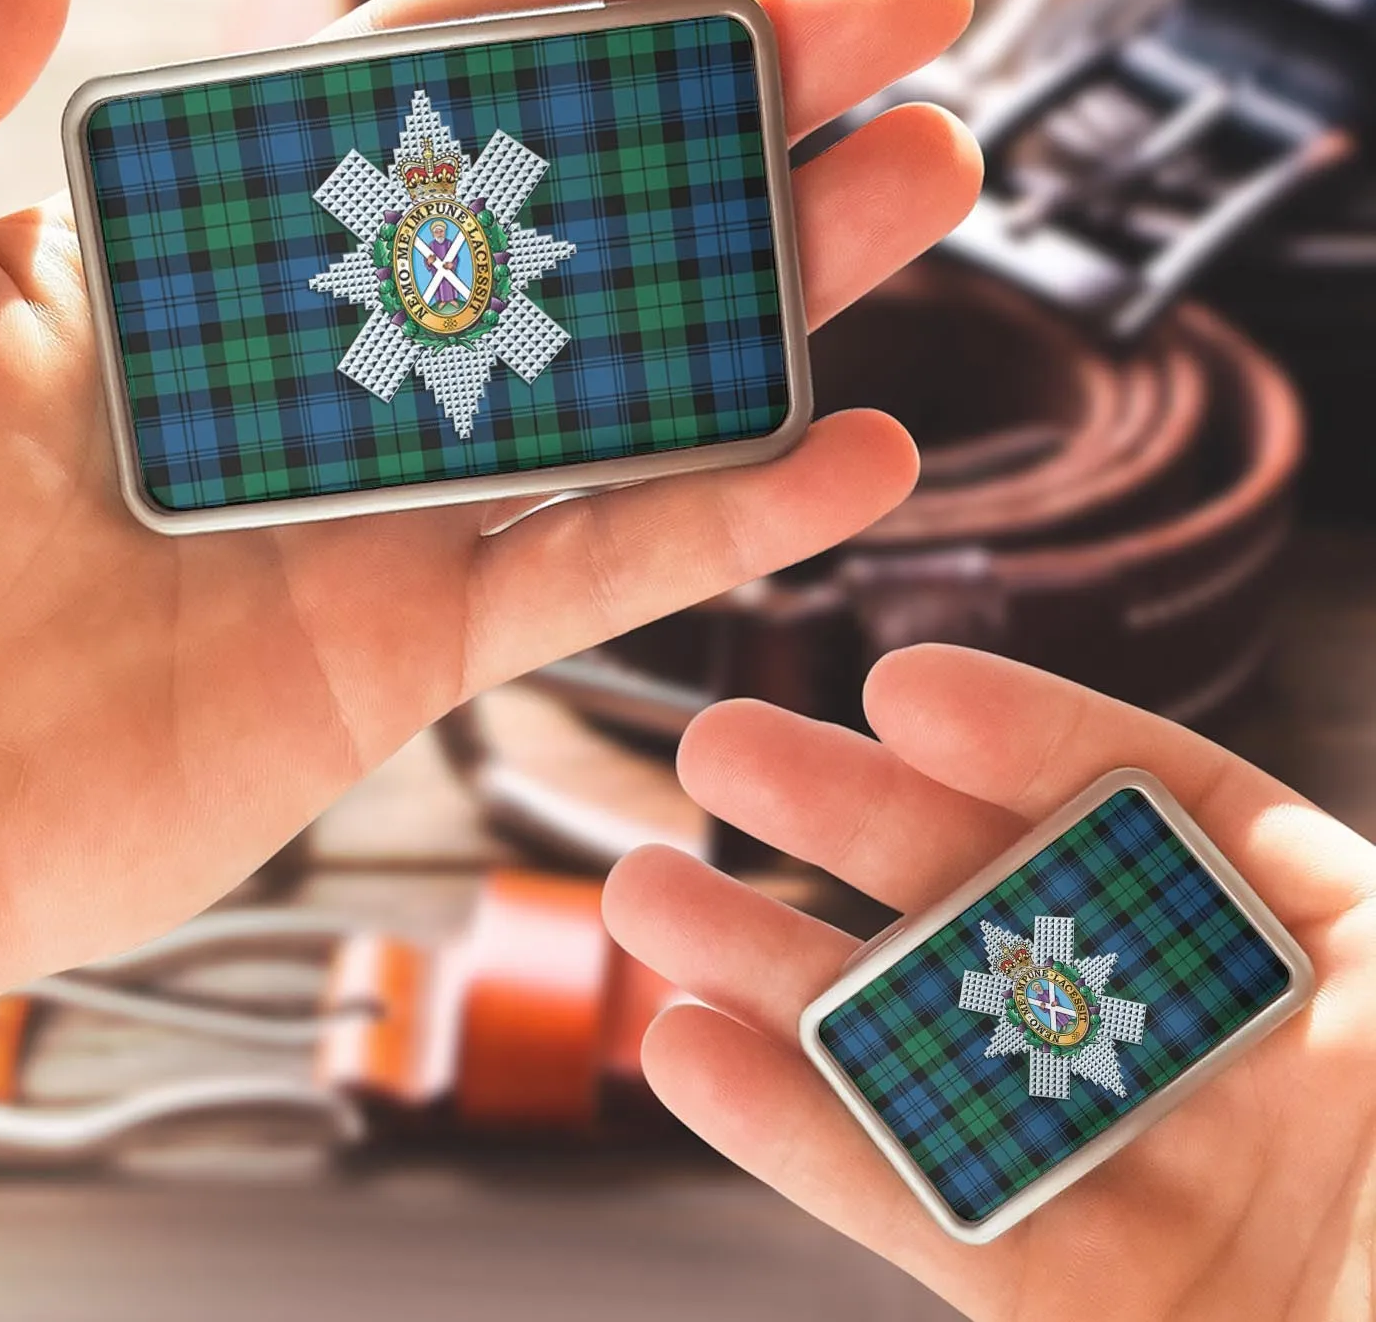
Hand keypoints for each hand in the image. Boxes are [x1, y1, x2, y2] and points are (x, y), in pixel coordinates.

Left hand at [0, 0, 978, 1077]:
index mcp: (197, 247)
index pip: (421, 80)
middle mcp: (317, 365)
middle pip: (571, 210)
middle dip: (744, 104)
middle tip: (905, 13)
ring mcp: (377, 511)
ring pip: (617, 381)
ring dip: (778, 286)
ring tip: (927, 178)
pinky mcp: (403, 653)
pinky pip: (586, 579)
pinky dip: (722, 520)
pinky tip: (851, 452)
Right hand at [604, 646, 1375, 1320]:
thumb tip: (1214, 804)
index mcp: (1340, 970)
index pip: (1165, 809)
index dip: (1030, 739)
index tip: (898, 691)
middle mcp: (1224, 1057)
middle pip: (1013, 903)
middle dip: (854, 821)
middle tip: (719, 748)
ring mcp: (1140, 1178)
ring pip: (934, 1051)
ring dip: (778, 967)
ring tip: (645, 891)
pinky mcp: (1072, 1303)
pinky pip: (921, 1205)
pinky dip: (799, 1131)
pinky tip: (692, 1051)